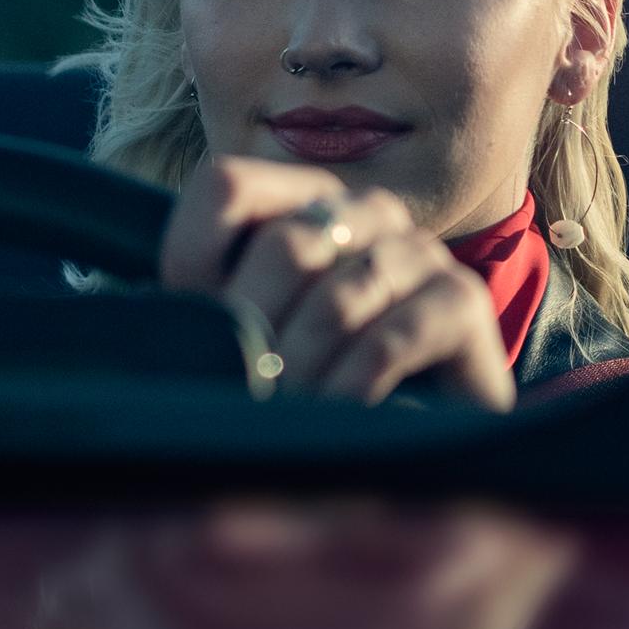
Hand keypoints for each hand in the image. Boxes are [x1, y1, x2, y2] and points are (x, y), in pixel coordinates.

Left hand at [161, 158, 514, 410]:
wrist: (425, 441)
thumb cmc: (322, 387)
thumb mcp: (251, 343)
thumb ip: (211, 310)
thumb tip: (165, 318)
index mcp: (305, 201)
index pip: (227, 186)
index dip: (195, 256)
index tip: (197, 330)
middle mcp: (366, 211)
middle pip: (285, 245)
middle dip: (256, 332)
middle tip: (248, 392)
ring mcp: (419, 251)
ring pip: (336, 299)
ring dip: (302, 371)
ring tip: (287, 417)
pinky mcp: (463, 302)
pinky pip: (388, 338)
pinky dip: (348, 389)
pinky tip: (336, 419)